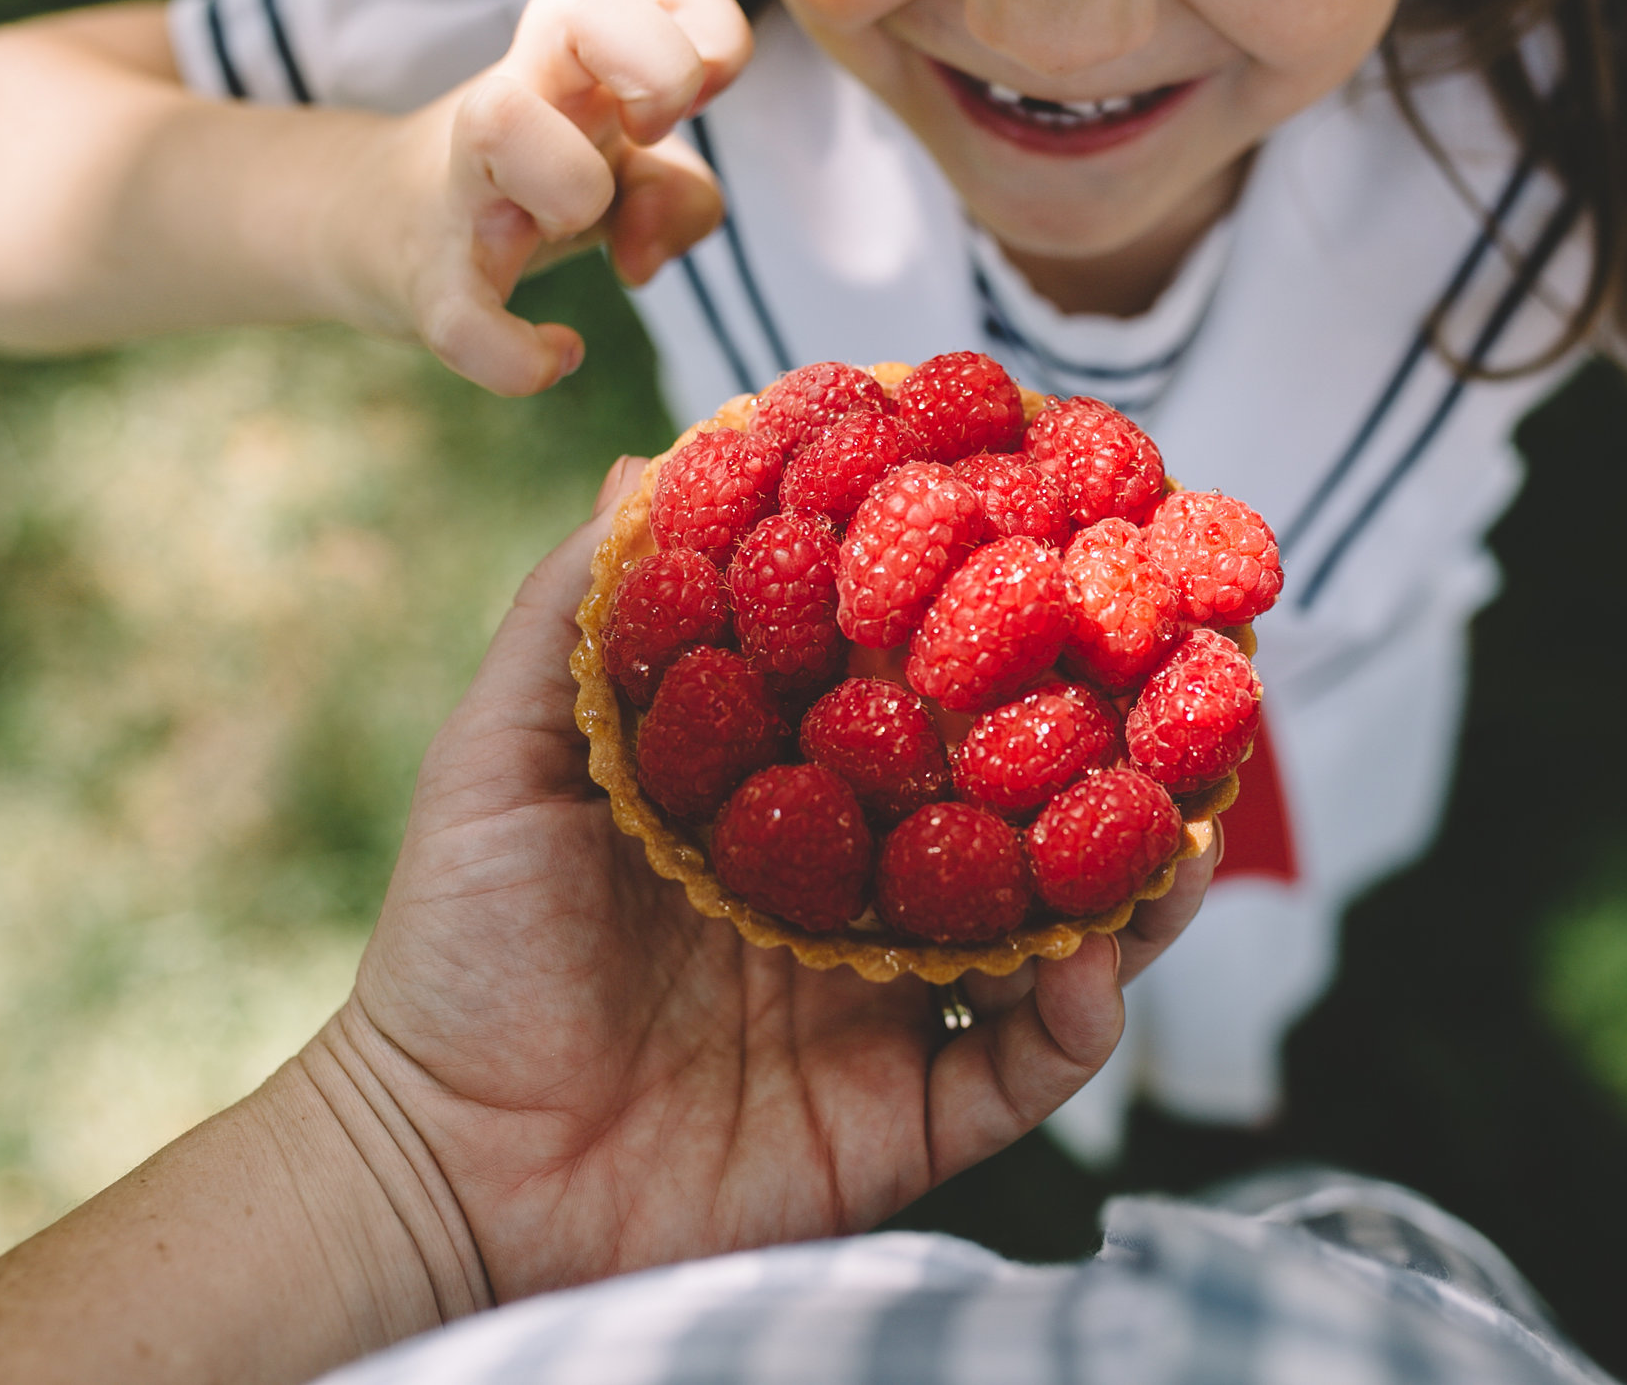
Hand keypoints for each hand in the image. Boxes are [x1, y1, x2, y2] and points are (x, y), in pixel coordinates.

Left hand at [324, 458, 1218, 1299]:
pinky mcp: (904, 1122)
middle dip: (1104, 755)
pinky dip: (1079, 1021)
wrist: (438, 1168)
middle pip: (1010, 813)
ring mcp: (890, 1010)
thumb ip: (576, 617)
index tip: (1059, 551)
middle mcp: (858, 896)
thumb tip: (653, 459)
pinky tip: (1095, 961)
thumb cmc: (458, 954)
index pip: (912, 705)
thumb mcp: (500, 761)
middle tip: (1180, 683)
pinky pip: (1023, 1073)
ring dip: (1132, 882)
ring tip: (1188, 823)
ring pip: (1049, 936)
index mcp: (785, 805)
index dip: (984, 636)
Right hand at [333, 0, 753, 396]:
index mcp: (582, 58)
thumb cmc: (532, 183)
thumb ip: (679, 197)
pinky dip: (518, 355)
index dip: (710, 31)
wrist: (379, 228)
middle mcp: (523, 91)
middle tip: (644, 136)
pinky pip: (462, 317)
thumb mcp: (625, 171)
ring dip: (571, 183)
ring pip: (498, 118)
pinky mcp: (428, 276)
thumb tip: (642, 258)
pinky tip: (556, 355)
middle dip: (657, 68)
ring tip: (574, 227)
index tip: (699, 104)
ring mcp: (466, 177)